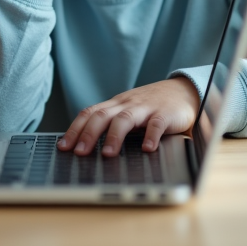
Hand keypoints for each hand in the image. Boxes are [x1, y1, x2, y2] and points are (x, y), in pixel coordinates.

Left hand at [59, 78, 200, 156]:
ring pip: (125, 119)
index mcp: (115, 105)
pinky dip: (151, 136)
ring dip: (114, 136)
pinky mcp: (165, 114)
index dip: (75, 129)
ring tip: (107, 154)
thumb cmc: (151, 106)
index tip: (63, 146)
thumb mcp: (128, 111)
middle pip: (102, 116)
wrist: (183, 91)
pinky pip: (156, 124)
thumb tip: (87, 145)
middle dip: (88, 134)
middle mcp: (127, 104)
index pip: (89, 114)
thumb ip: (112, 124)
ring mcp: (145, 108)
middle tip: (79, 153)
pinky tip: (147, 149)